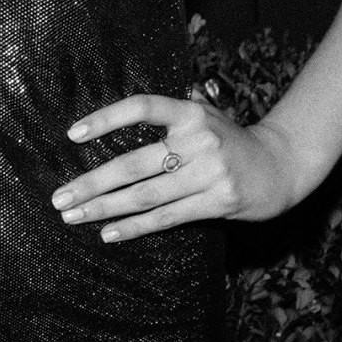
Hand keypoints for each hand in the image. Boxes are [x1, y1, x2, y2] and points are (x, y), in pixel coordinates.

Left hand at [51, 89, 307, 242]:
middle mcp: (199, 140)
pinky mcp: (218, 202)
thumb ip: (168, 113)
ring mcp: (210, 173)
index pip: (141, 108)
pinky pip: (166, 217)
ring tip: (73, 215)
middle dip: (91, 183)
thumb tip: (115, 113)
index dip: (105, 118)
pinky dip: (134, 227)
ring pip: (145, 195)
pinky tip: (108, 233)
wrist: (283, 165)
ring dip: (104, 208)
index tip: (72, 134)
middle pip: (133, 164)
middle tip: (59, 196)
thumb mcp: (204, 114)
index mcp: (190, 112)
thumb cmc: (229, 139)